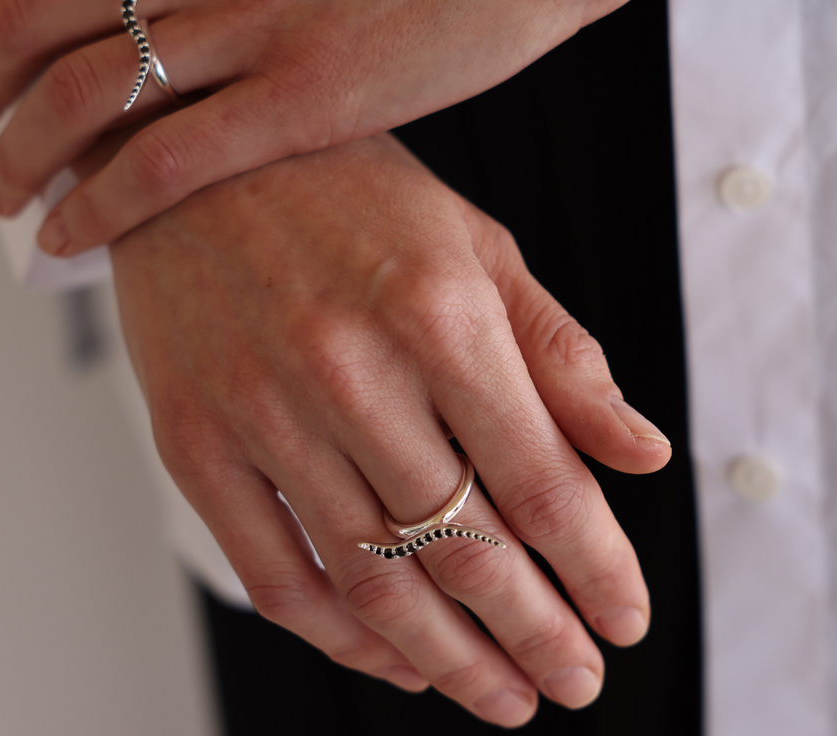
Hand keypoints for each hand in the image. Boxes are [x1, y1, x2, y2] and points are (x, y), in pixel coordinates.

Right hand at [109, 133, 670, 726]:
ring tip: (502, 697)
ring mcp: (261, 411)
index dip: (595, 566)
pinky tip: (394, 657)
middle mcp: (350, 369)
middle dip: (536, 633)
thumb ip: (561, 355)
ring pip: (372, 581)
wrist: (197, 154)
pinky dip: (342, 637)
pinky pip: (274, 575)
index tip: (626, 618)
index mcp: (439, 313)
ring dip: (449, 659)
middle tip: (576, 682)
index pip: (539, 479)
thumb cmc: (353, 193)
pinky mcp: (194, 441)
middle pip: (463, 548)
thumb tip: (642, 453)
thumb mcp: (479, 247)